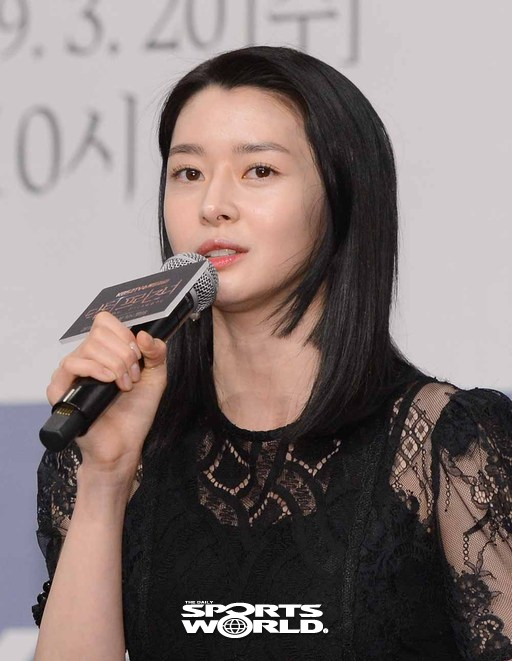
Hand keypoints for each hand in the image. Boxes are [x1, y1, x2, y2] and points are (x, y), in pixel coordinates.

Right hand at [47, 311, 167, 478]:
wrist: (125, 443)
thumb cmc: (135, 412)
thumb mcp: (156, 377)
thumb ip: (156, 353)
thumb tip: (144, 335)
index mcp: (105, 351)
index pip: (104, 322)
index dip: (124, 334)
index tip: (138, 355)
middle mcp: (86, 358)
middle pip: (99, 333)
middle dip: (124, 354)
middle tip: (133, 376)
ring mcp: (72, 373)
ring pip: (88, 347)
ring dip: (114, 364)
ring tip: (124, 385)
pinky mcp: (61, 389)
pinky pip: (71, 364)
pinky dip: (95, 369)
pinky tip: (109, 382)